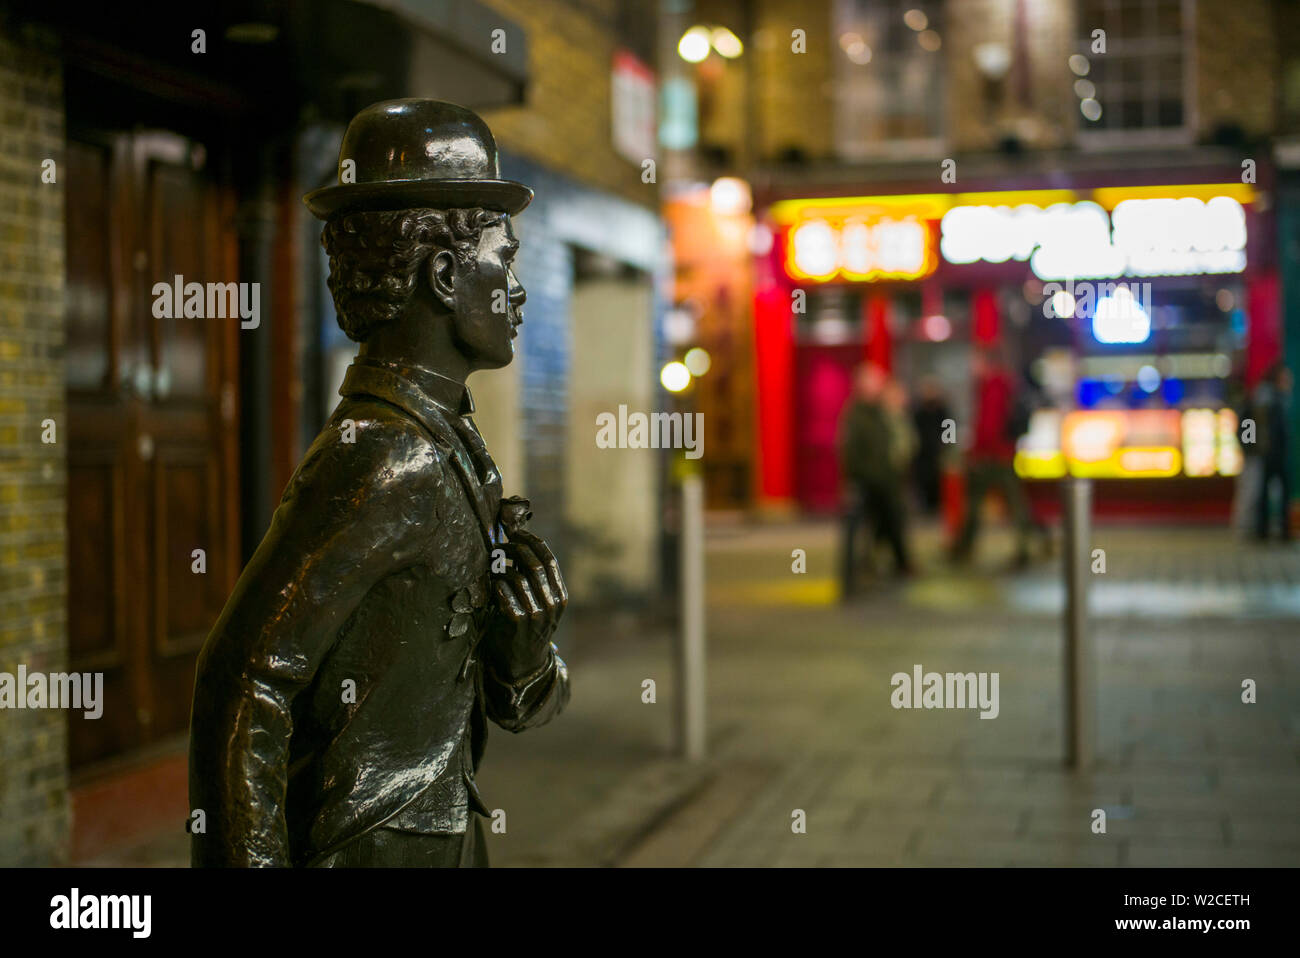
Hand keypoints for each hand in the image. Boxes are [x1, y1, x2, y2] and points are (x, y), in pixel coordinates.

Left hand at [485, 528, 567, 677]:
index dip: (532, 542)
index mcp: (560, 596)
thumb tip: (519, 545)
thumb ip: (536, 580)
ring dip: (500, 568)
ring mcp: (534, 614)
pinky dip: (495, 585)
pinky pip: (503, 593)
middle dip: (513, 550)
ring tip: (492, 568)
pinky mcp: (516, 622)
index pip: (549, 560)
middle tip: (499, 547)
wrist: (524, 664)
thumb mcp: (543, 605)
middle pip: (532, 565)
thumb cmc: (529, 627)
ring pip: (515, 577)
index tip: (517, 533)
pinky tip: (492, 587)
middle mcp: (551, 604)